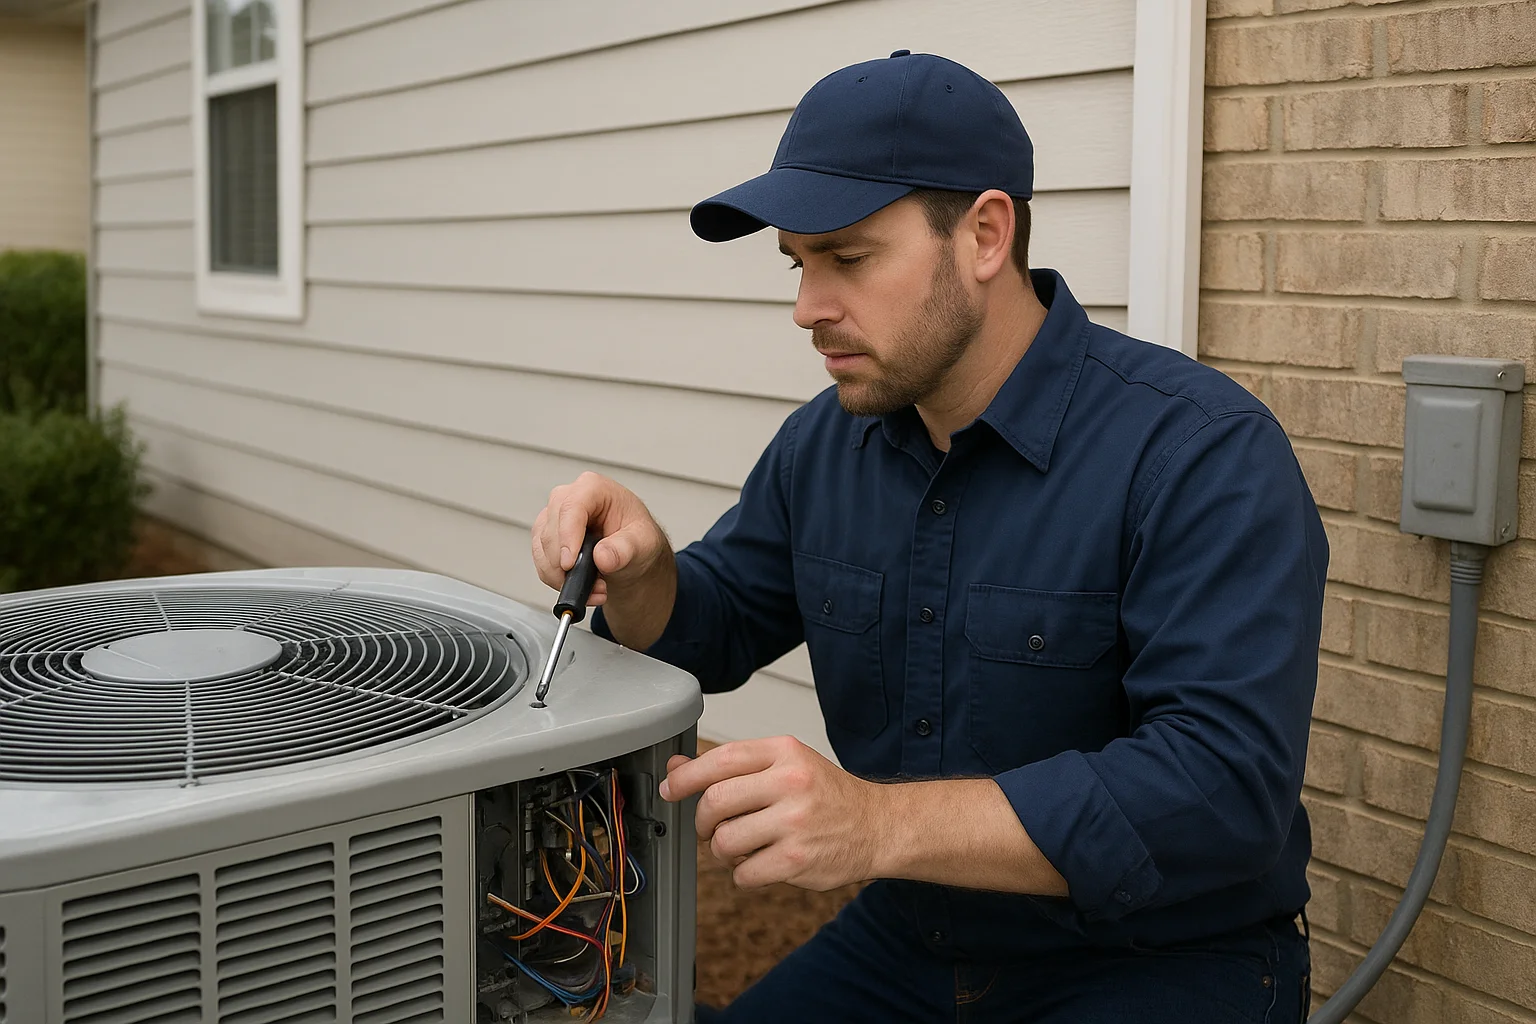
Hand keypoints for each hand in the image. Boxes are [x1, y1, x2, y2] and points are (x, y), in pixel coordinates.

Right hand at [531, 470, 669, 608]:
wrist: (632, 555)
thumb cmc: (637, 538)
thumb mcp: (643, 543)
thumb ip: (625, 549)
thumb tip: (602, 557)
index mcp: (594, 488)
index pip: (572, 508)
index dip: (567, 536)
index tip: (569, 564)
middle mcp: (569, 498)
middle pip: (552, 532)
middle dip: (568, 566)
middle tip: (595, 586)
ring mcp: (554, 517)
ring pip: (542, 550)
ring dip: (563, 577)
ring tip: (595, 588)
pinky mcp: (545, 537)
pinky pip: (541, 563)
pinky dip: (557, 579)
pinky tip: (580, 584)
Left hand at [659, 736, 884, 890]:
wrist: (877, 826)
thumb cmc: (827, 795)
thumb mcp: (784, 765)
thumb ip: (732, 767)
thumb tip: (677, 769)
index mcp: (784, 753)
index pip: (720, 759)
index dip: (686, 777)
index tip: (671, 790)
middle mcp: (790, 783)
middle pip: (715, 802)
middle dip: (703, 821)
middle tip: (710, 828)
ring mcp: (794, 823)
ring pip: (724, 842)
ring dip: (723, 850)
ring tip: (743, 846)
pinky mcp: (797, 861)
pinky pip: (743, 873)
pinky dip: (743, 873)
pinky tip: (762, 862)